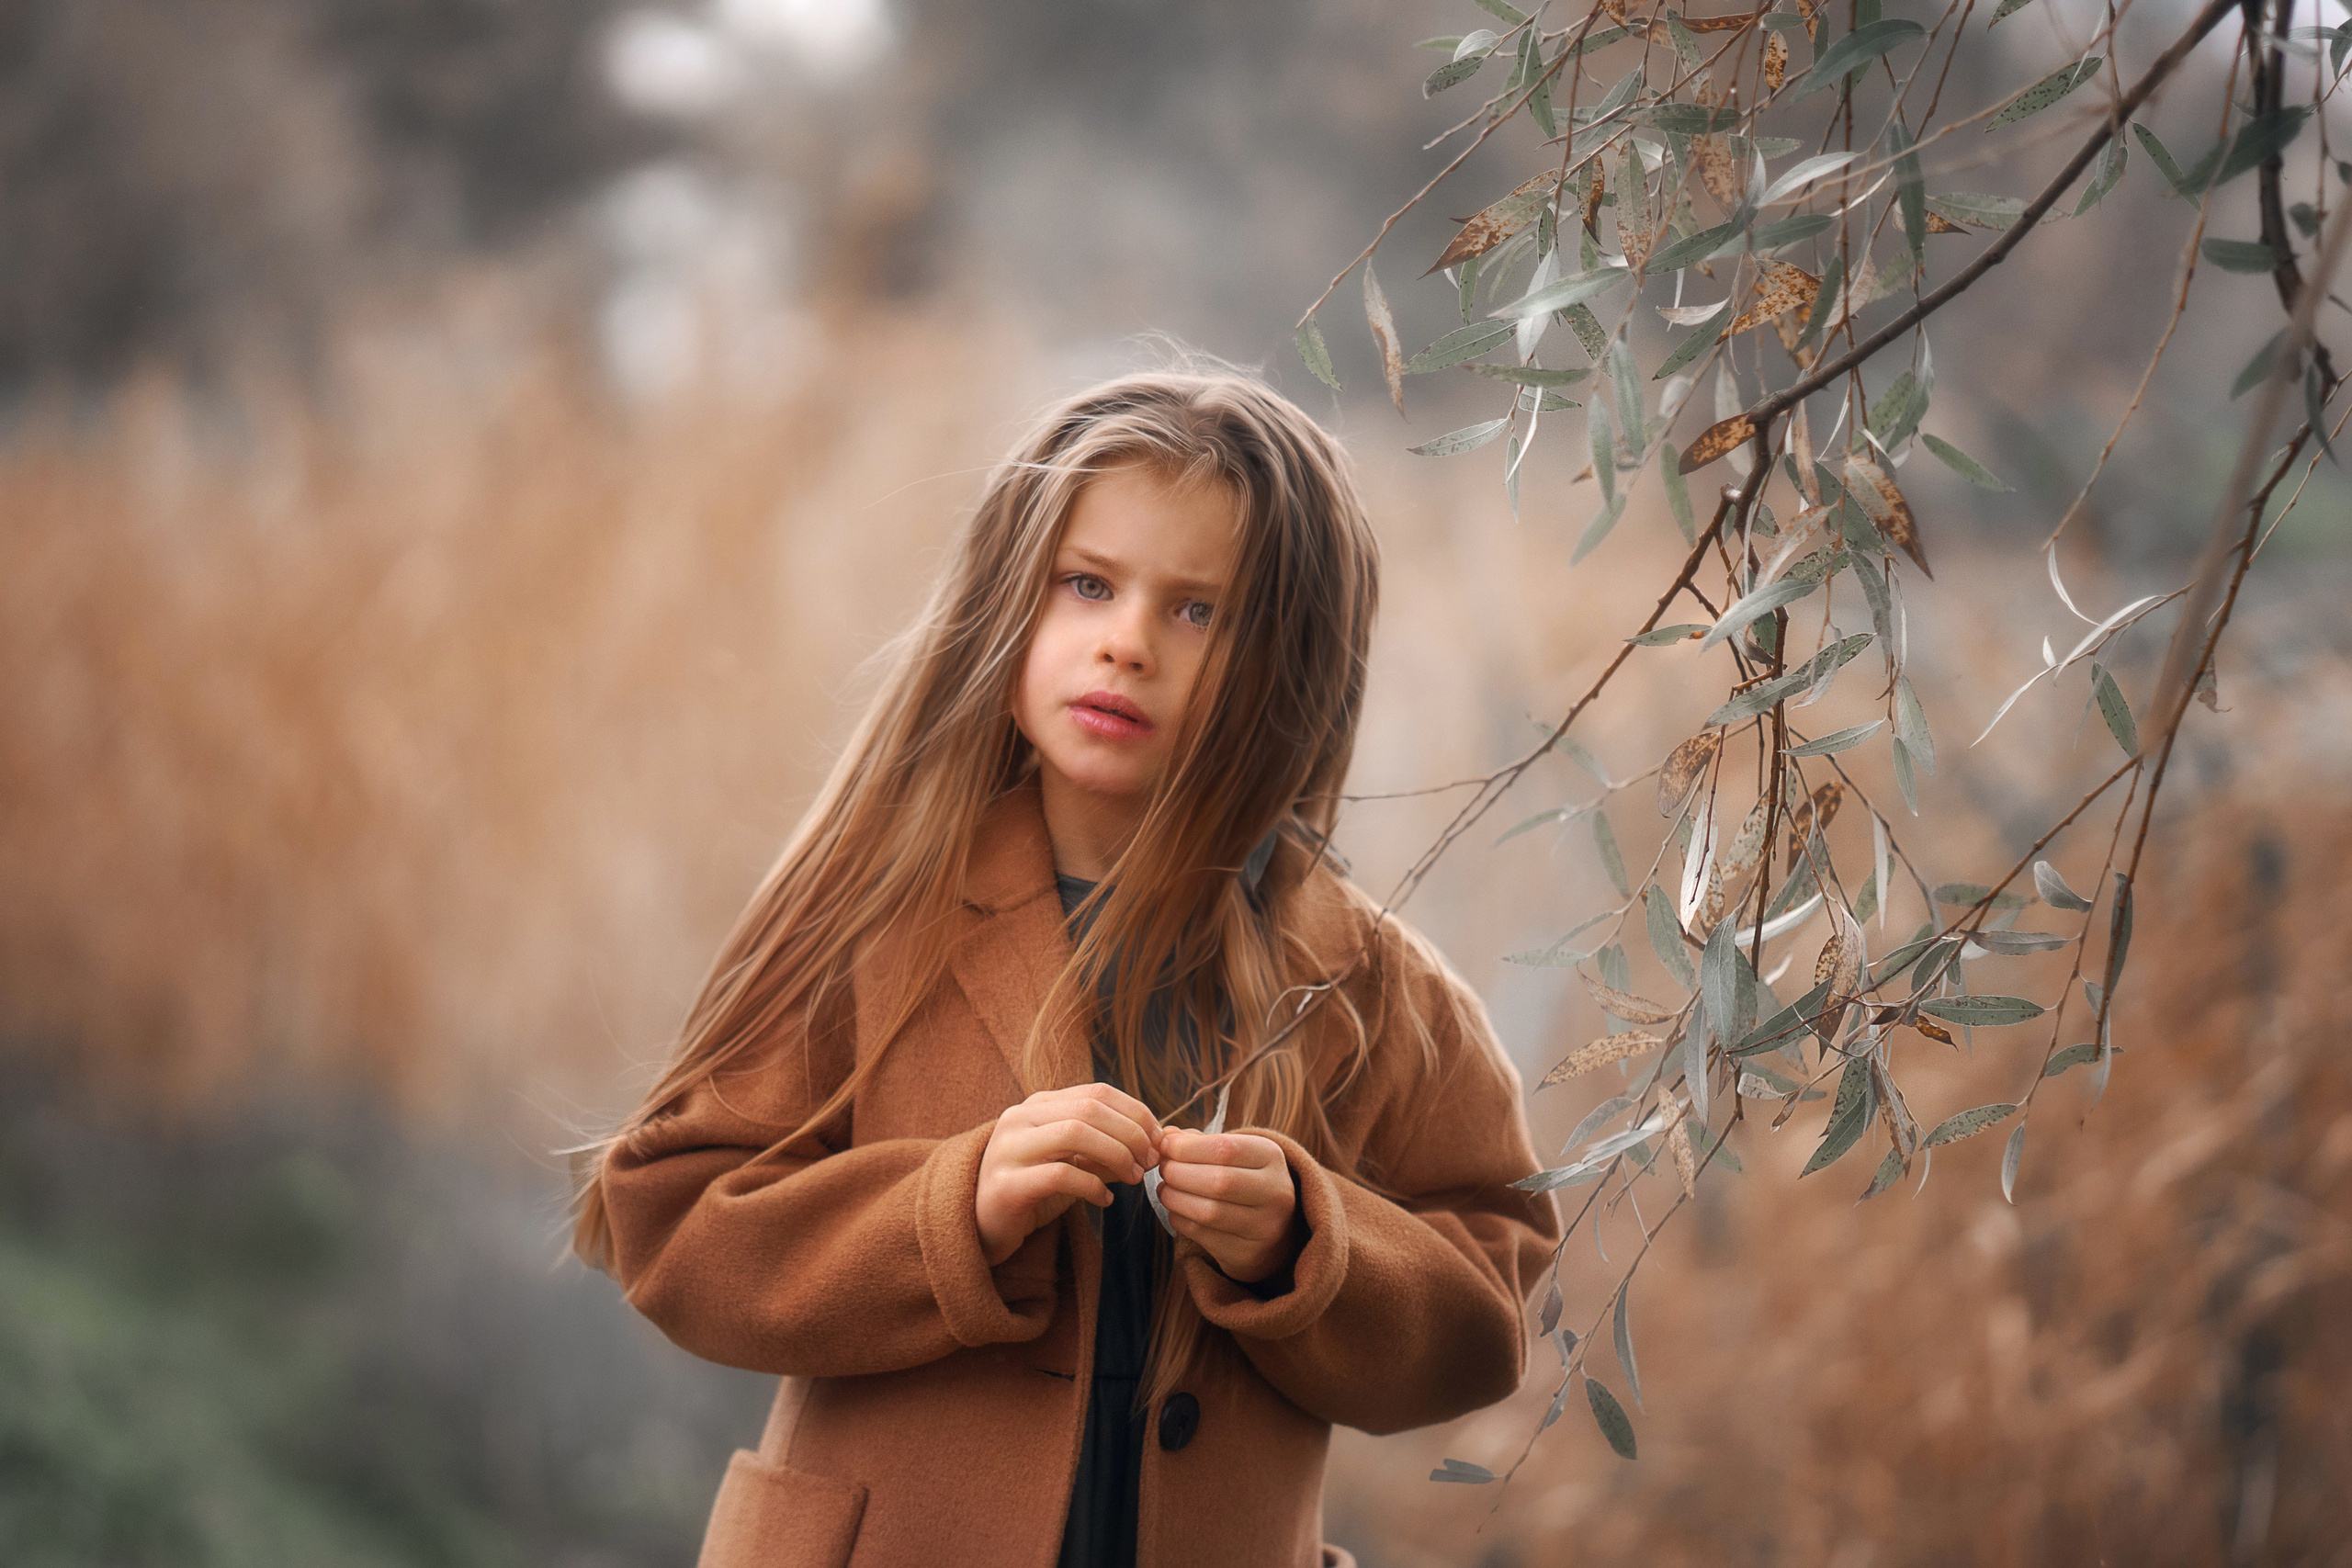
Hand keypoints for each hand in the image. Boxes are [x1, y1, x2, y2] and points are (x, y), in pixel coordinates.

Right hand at [976, 1083, 1162, 1265]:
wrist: (981, 1225)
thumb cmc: (1034, 1189)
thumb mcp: (1072, 1161)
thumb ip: (1105, 1147)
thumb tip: (1155, 1142)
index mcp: (1038, 1104)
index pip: (1097, 1092)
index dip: (1136, 1112)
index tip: (1159, 1139)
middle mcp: (1020, 1118)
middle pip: (1090, 1109)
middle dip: (1131, 1134)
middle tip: (1150, 1161)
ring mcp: (1009, 1149)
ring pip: (1075, 1133)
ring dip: (1115, 1155)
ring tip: (1133, 1178)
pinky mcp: (1007, 1185)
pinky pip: (1060, 1175)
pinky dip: (1092, 1187)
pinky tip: (1105, 1201)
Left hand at [1154, 1129, 1300, 1285]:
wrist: (1272, 1231)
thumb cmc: (1242, 1180)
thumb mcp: (1232, 1154)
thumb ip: (1199, 1142)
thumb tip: (1166, 1136)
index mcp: (1271, 1157)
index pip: (1225, 1149)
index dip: (1187, 1148)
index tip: (1166, 1147)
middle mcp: (1275, 1192)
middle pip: (1217, 1181)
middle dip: (1178, 1173)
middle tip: (1164, 1170)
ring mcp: (1265, 1227)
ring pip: (1208, 1212)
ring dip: (1175, 1198)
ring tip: (1165, 1189)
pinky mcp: (1247, 1253)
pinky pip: (1202, 1235)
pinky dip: (1180, 1219)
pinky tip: (1176, 1210)